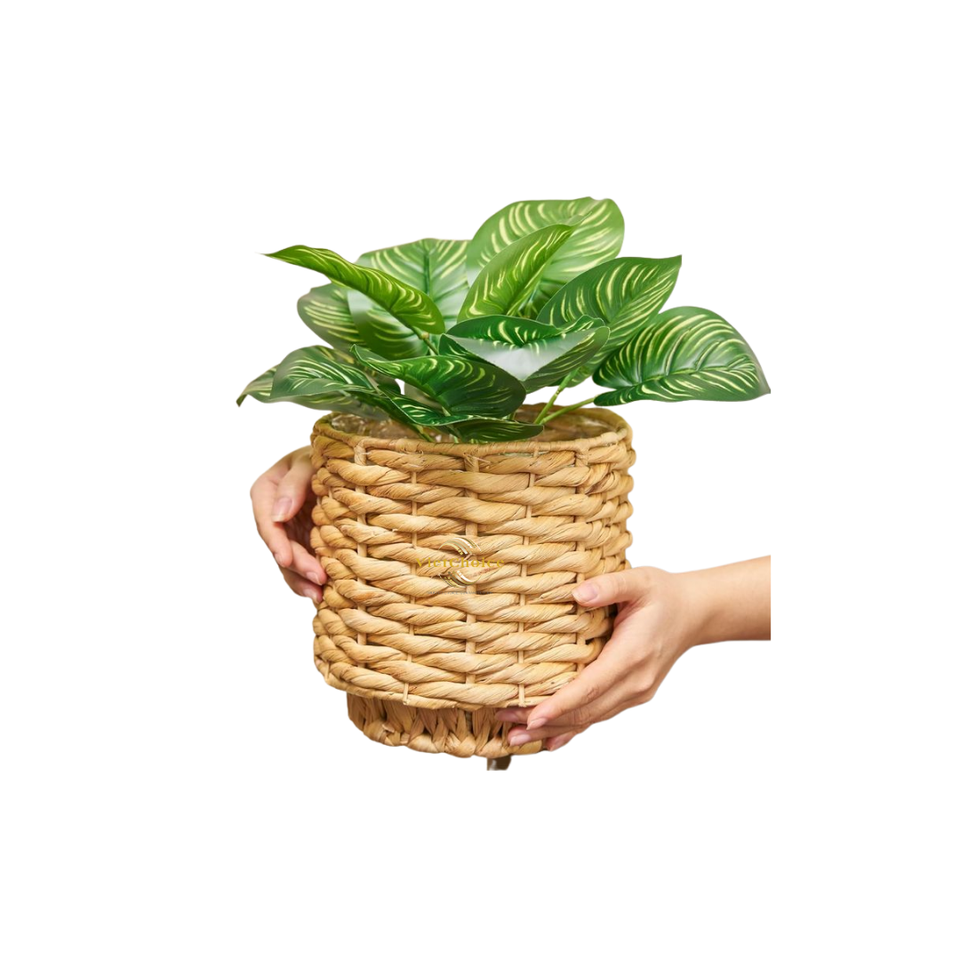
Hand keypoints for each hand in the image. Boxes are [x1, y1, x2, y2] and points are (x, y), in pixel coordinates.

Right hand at [250, 447, 326, 601]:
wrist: (341, 461)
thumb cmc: (322, 455)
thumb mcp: (307, 462)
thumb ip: (294, 485)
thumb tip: (279, 515)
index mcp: (265, 492)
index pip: (267, 522)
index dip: (276, 542)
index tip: (286, 558)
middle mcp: (273, 515)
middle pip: (280, 546)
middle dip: (297, 565)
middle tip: (317, 579)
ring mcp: (289, 530)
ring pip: (290, 561)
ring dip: (302, 579)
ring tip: (319, 595)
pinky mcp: (305, 540)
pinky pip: (304, 562)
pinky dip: (310, 578)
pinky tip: (321, 594)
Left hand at [496, 558, 770, 750]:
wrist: (693, 613)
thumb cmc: (663, 594)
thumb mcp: (639, 580)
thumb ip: (610, 586)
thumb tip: (579, 594)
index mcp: (632, 655)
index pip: (591, 687)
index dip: (560, 704)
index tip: (532, 716)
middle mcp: (634, 682)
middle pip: (585, 711)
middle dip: (544, 721)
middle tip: (506, 724)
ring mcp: (635, 692)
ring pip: (589, 718)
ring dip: (552, 728)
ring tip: (515, 737)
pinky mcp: (631, 695)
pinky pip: (598, 716)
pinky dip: (572, 729)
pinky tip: (549, 741)